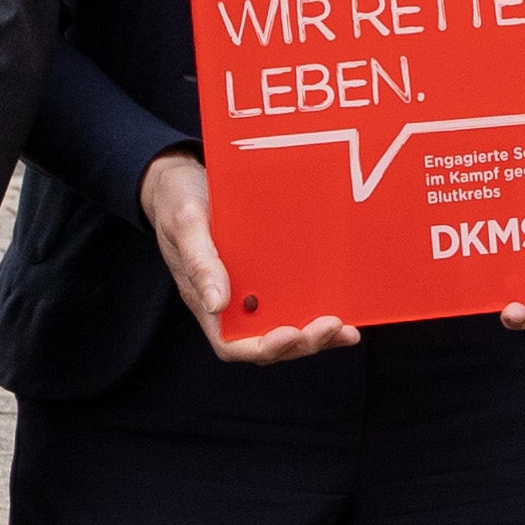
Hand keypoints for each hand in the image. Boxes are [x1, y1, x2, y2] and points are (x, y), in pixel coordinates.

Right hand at [139, 150, 356, 363]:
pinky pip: (295, 298)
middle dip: (301, 343)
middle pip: (267, 342)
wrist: (185, 176)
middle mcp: (233, 302)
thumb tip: (217, 304)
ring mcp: (254, 290)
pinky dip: (319, 307)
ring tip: (346, 330)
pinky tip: (345, 305)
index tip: (291, 334)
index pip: (232, 343)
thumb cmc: (178, 200)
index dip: (263, 348)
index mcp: (206, 299)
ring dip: (316, 334)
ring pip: (286, 325)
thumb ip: (200, 263)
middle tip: (331, 326)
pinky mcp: (270, 272)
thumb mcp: (185, 225)